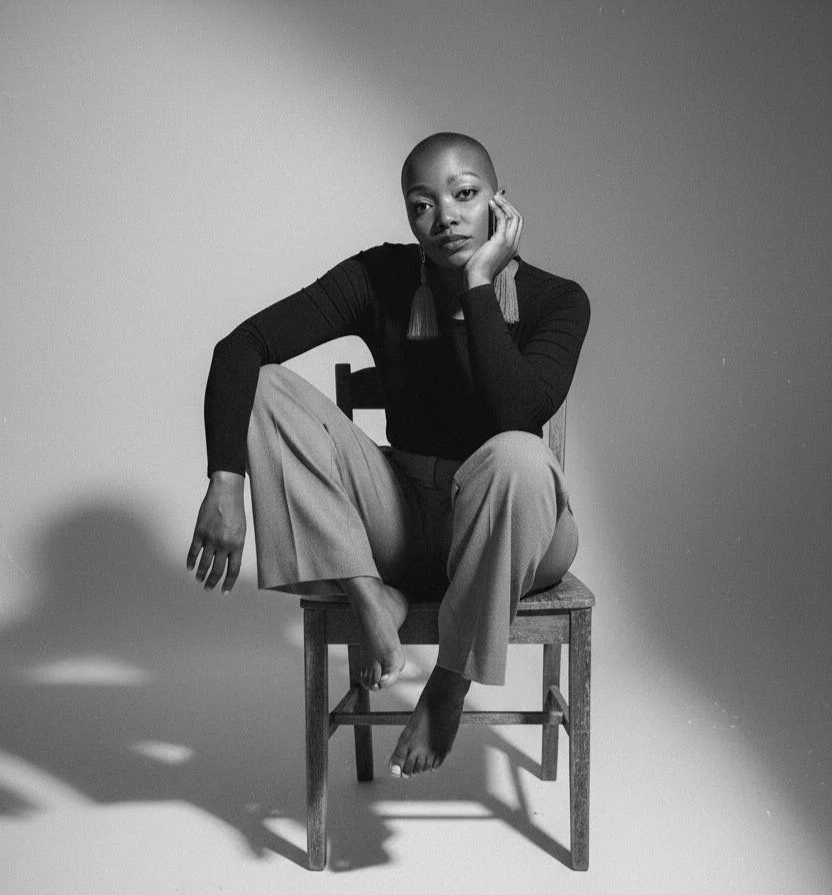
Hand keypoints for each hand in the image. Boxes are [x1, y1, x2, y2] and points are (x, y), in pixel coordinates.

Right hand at [186, 472, 245, 592]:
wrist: (226, 493)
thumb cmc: (236, 510)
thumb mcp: (241, 530)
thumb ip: (235, 546)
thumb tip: (229, 560)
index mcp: (238, 545)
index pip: (233, 570)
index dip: (228, 583)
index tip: (224, 591)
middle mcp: (224, 545)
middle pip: (218, 570)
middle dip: (212, 582)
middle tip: (208, 588)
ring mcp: (211, 539)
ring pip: (204, 563)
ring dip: (201, 574)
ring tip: (199, 580)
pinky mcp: (200, 532)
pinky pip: (193, 551)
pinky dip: (191, 561)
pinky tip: (190, 567)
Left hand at [464, 192, 522, 289]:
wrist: (478, 279)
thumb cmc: (478, 269)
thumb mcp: (487, 253)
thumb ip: (490, 243)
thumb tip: (485, 234)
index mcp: (512, 248)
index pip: (516, 225)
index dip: (509, 212)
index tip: (499, 204)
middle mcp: (514, 244)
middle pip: (518, 218)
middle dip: (508, 205)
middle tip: (498, 197)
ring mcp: (509, 242)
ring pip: (513, 216)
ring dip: (504, 204)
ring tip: (495, 197)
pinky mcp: (502, 240)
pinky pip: (503, 219)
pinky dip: (498, 209)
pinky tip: (491, 204)